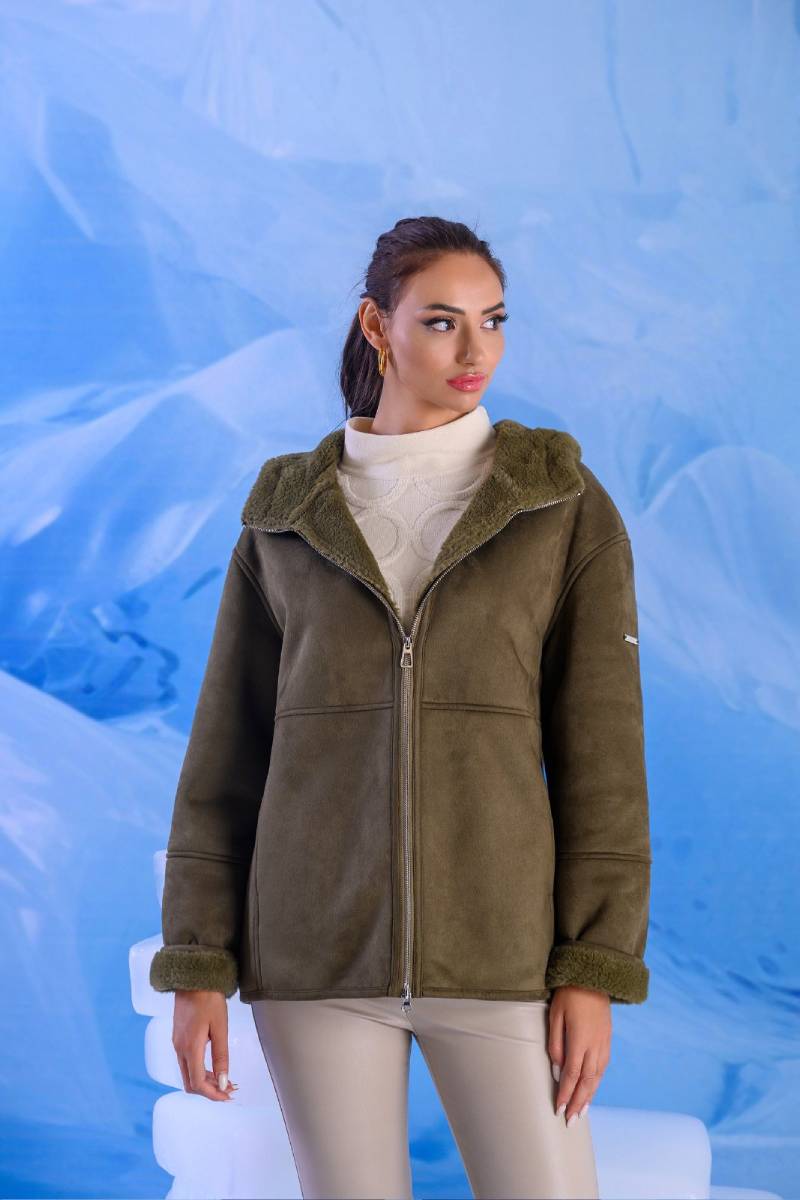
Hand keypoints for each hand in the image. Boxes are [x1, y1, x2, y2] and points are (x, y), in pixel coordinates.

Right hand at [172, 989, 238, 1101]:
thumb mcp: (220, 1027)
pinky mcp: (178, 1037)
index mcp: (190, 1048)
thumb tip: (223, 1082)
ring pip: (188, 1073)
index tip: (228, 1096)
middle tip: (229, 1089)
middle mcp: (179, 1049)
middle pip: (190, 1083)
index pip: (198, 1083)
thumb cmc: (209, 999)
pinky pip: (187, 1062)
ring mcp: (177, 1043)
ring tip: (226, 1078)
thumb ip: (221, 1056)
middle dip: (209, 1091)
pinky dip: (200, 1069)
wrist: (192, 978)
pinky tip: (214, 1066)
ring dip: (206, 1081)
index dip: (213, 1094)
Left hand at [548, 985, 610, 1124]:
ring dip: (589, 1096)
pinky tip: (591, 1089)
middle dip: (578, 1102)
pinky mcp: (608, 1038)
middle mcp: (595, 1045)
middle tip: (570, 1121)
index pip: (572, 1075)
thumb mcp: (555, 1015)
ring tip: (581, 1112)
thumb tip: (558, 1070)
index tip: (558, 1109)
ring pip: (597, 1076)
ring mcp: (604, 1042)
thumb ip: (556, 1044)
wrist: (593, 976)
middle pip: (587, 1081)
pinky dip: (597, 1082)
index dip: (565, 1094)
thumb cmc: (568, 993)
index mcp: (580, 1039)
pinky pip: (603, 1066)